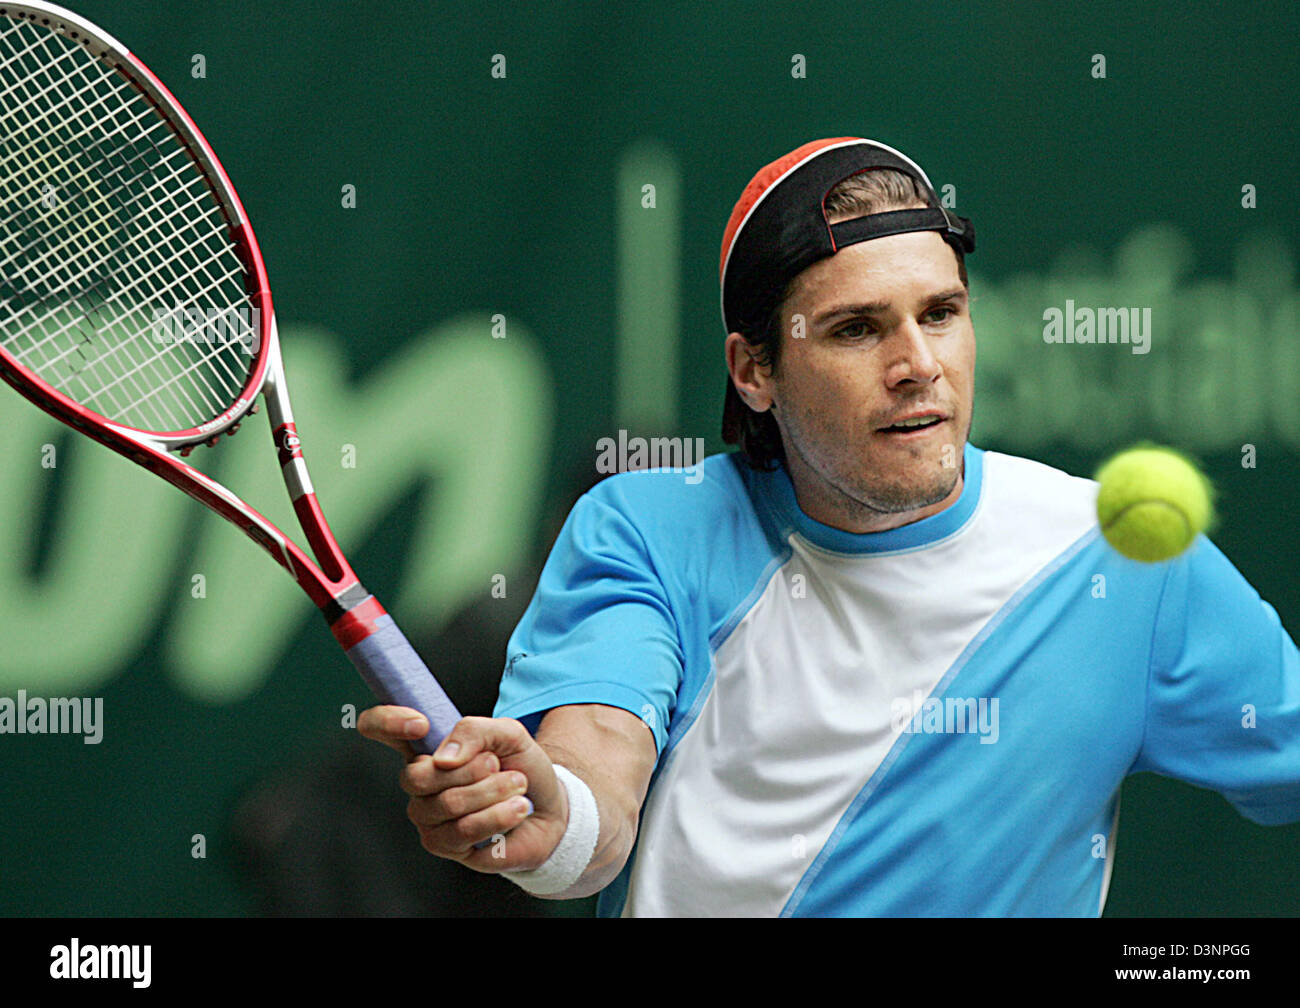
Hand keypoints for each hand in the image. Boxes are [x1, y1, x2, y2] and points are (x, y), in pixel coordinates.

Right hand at [357, 707, 567, 872]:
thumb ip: (475, 731)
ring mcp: (428, 817)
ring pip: (448, 803)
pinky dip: (499, 815)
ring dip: (493, 791)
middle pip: (417, 776)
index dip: (387, 721)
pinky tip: (517, 809)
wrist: (550, 809)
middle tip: (498, 764)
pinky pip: (464, 831)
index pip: (379, 727)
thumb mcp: (508, 734)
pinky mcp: (445, 846)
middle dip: (470, 768)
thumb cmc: (521, 768)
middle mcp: (419, 784)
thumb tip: (443, 758)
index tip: (421, 723)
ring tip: (517, 785)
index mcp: (426, 748)